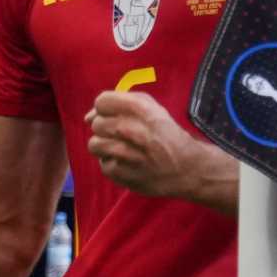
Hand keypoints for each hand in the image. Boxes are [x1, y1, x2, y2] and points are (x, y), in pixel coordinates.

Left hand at [83, 90, 206, 197]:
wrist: (188, 168)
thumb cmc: (167, 135)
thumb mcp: (153, 109)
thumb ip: (121, 103)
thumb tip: (88, 117)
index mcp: (141, 109)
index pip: (102, 102)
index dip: (105, 108)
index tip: (114, 115)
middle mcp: (132, 130)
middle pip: (97, 123)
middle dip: (106, 128)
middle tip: (122, 135)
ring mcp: (126, 154)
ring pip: (94, 144)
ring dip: (105, 146)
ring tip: (121, 149)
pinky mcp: (122, 174)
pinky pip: (103, 164)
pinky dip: (113, 164)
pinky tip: (127, 164)